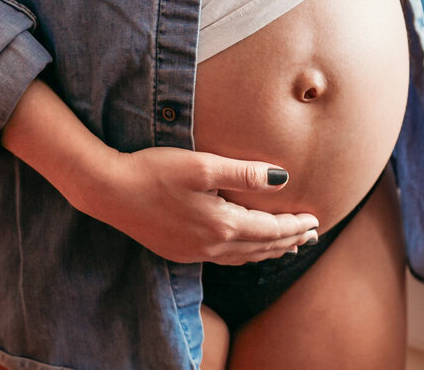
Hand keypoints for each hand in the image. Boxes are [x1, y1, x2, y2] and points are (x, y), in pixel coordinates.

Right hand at [73, 147, 319, 264]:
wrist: (108, 190)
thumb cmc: (155, 170)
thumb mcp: (203, 165)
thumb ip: (245, 173)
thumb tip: (282, 179)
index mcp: (222, 224)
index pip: (271, 230)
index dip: (295, 226)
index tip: (316, 221)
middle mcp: (211, 245)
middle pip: (262, 247)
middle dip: (289, 241)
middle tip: (312, 236)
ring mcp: (193, 252)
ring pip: (244, 257)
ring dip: (269, 251)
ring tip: (288, 246)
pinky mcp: (179, 251)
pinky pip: (224, 258)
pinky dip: (245, 255)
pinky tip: (247, 250)